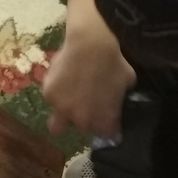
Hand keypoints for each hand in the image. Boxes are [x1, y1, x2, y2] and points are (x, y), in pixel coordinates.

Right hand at [43, 0, 135, 137]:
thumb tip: (117, 98)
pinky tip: (61, 79)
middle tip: (86, 103)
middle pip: (83, 128)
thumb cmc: (113, 61)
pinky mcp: (49, 95)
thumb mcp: (127, 81)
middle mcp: (83, 120)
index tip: (106, 115)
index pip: (107, 133)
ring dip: (64, 114)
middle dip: (85, 119)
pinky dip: (55, 93)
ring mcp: (63, 109)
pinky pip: (51, 100)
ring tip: (68, 97)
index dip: (107, 124)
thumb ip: (120, 96)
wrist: (90, 44)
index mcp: (105, 120)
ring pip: (58, 124)